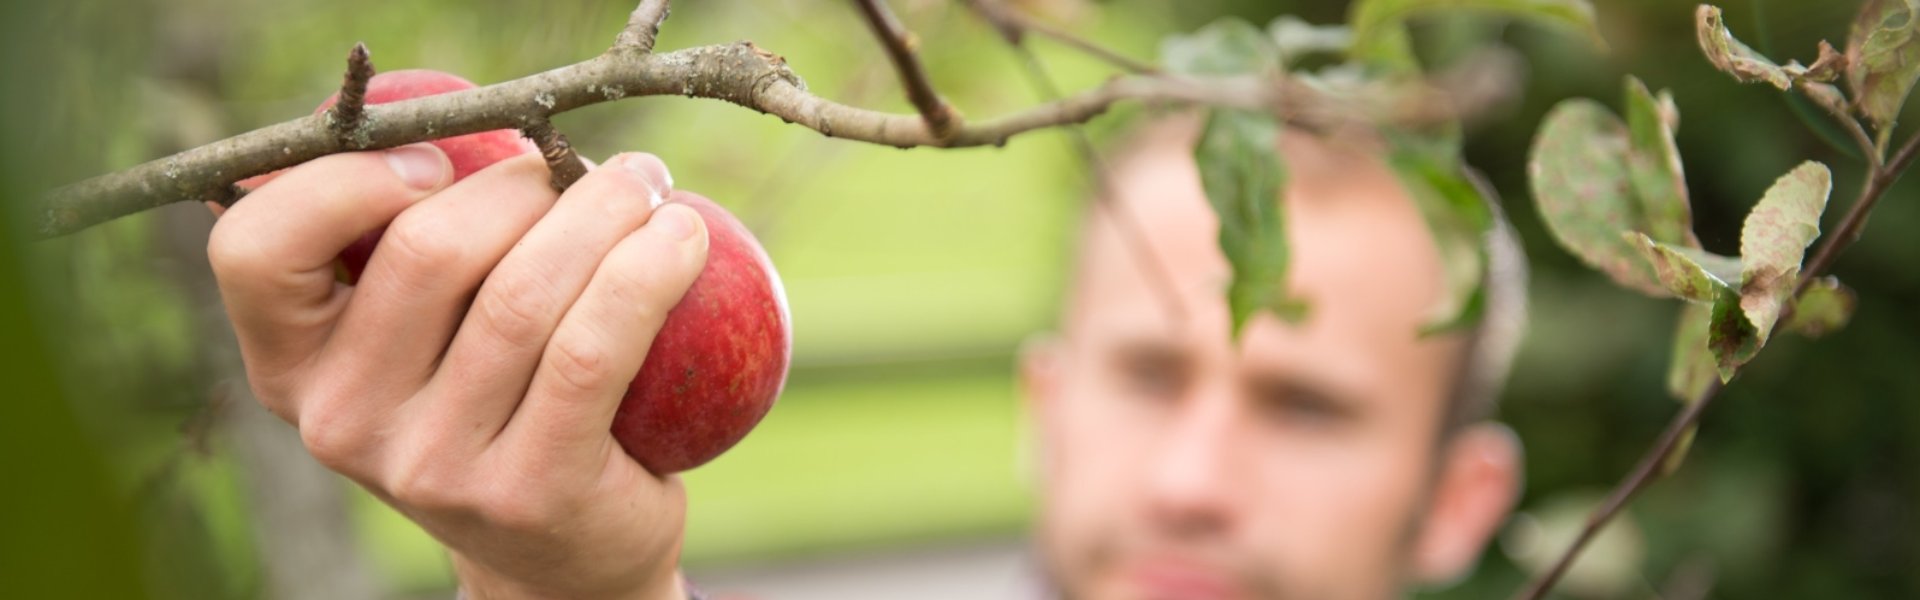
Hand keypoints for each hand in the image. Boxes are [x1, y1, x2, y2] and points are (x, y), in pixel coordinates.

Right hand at [207, 144, 706, 598]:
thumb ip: (415, 249)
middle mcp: (339, 422)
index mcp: (290, 366)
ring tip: (652, 191)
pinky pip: (593, 352)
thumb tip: (483, 125)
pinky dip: (648, 275)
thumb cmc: (497, 405)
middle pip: (428, 250)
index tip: (439, 158)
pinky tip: (686, 242)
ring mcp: (429, 467)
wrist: (562, 554)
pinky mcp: (525, 491)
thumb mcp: (420, 339)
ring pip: (523, 296)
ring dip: (606, 216)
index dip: (345, 180)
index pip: (255, 248)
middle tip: (599, 170)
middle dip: (528, 182)